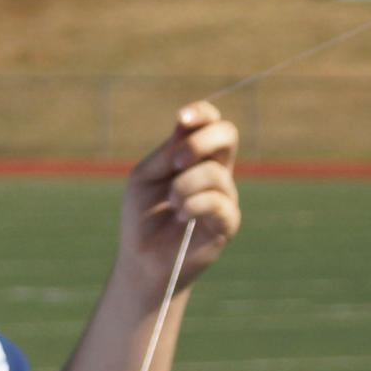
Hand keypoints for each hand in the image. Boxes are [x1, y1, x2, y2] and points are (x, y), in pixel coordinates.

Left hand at [120, 102, 241, 295]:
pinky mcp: (228, 221)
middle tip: (176, 162)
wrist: (143, 257)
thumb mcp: (146, 176)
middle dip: (200, 142)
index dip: (201, 113)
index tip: (182, 118)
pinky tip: (180, 216)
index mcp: (194, 155)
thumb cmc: (143, 215)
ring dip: (185, 185)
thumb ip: (167, 153)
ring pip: (215, 173)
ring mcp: (224, 195)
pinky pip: (218, 202)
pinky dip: (194, 205)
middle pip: (227, 135)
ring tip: (171, 203)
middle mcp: (214, 170)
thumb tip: (186, 127)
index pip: (209, 122)